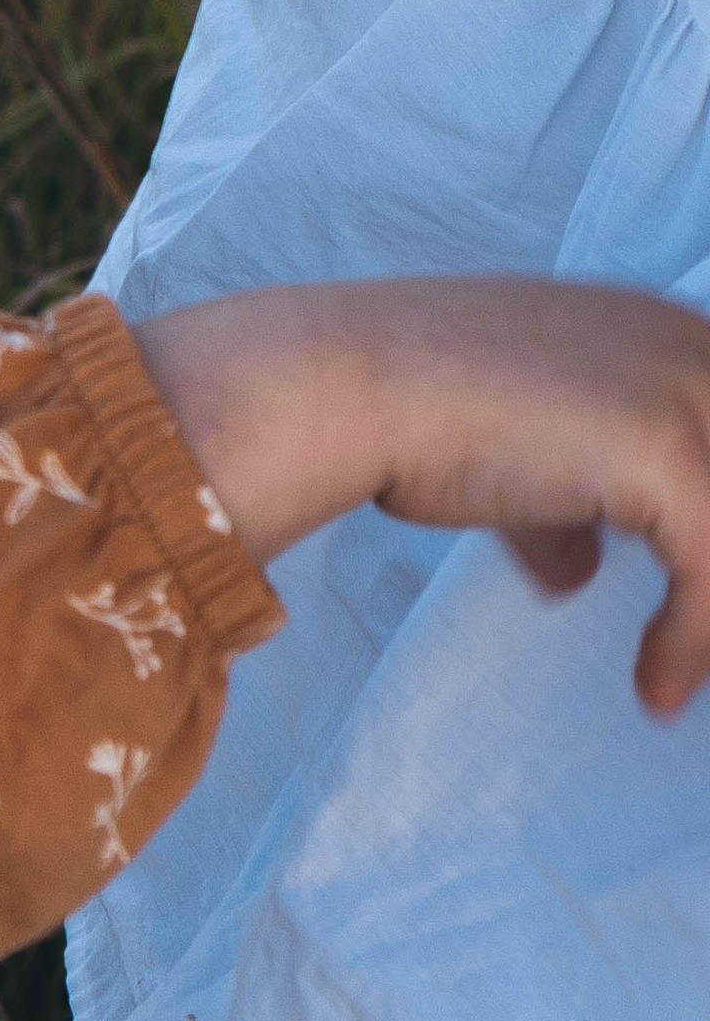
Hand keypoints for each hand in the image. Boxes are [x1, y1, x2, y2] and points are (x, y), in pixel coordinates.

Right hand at [138, 273, 709, 711]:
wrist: (347, 382)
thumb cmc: (409, 413)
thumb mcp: (512, 457)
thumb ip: (565, 506)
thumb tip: (576, 575)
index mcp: (660, 332)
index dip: (701, 528)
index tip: (688, 600)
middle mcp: (688, 345)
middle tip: (687, 633)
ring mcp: (687, 394)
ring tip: (679, 678)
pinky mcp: (673, 453)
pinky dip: (693, 642)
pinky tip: (655, 688)